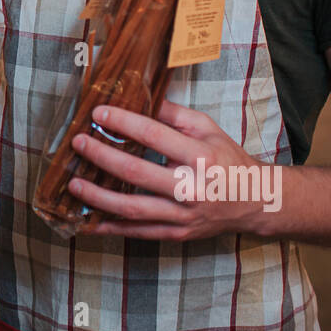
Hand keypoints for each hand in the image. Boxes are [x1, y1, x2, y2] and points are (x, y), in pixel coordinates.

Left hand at [66, 100, 279, 240]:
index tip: (98, 113)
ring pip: (133, 209)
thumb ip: (173, 114)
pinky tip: (88, 221)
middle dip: (102, 156)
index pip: (155, 136)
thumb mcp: (207, 129)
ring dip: (99, 197)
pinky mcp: (178, 234)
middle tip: (78, 143)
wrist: (255, 201)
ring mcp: (184, 215)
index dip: (124, 123)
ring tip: (74, 183)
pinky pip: (139, 233)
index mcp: (201, 157)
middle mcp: (192, 188)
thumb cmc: (227, 159)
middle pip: (137, 173)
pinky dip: (112, 228)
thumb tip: (139, 96)